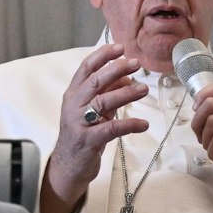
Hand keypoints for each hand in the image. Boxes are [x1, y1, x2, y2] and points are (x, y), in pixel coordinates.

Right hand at [41, 44, 148, 212]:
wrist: (68, 165)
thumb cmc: (83, 133)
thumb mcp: (93, 110)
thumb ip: (107, 93)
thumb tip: (127, 78)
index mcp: (73, 94)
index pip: (85, 68)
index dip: (102, 56)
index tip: (119, 48)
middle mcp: (74, 105)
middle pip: (95, 81)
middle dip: (116, 70)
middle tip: (135, 64)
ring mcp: (79, 123)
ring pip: (103, 102)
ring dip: (126, 94)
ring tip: (144, 89)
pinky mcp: (88, 141)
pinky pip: (110, 129)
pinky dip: (129, 125)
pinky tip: (143, 124)